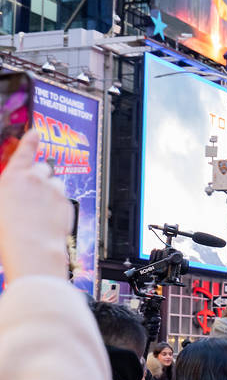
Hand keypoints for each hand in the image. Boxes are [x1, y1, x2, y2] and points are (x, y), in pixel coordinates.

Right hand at [0, 131, 71, 279]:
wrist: (32, 248)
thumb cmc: (7, 230)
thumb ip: (7, 193)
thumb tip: (13, 194)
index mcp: (14, 177)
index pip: (25, 151)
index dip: (30, 140)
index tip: (36, 131)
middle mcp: (36, 179)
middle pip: (43, 169)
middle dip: (39, 177)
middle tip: (32, 194)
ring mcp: (54, 191)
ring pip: (55, 185)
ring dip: (50, 192)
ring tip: (39, 211)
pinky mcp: (67, 204)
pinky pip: (63, 200)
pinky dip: (57, 207)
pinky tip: (47, 220)